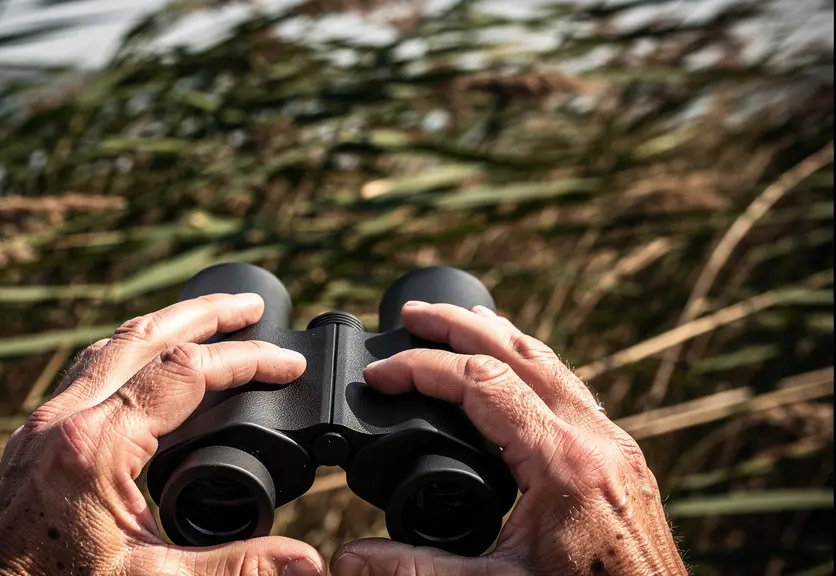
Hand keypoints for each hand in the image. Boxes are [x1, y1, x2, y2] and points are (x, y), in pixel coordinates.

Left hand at [0, 294, 324, 575]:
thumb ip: (236, 567)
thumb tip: (309, 563)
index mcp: (97, 446)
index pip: (189, 371)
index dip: (248, 360)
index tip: (289, 366)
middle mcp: (65, 419)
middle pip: (146, 333)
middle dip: (206, 313)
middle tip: (253, 304)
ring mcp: (42, 424)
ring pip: (111, 345)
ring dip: (165, 324)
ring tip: (208, 320)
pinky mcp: (32, 439)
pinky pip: (87, 371)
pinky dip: (130, 351)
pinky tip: (148, 364)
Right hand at [332, 302, 685, 575]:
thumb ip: (415, 570)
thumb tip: (347, 560)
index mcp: (564, 465)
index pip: (481, 383)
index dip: (422, 368)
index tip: (380, 373)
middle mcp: (597, 440)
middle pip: (518, 352)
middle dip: (457, 326)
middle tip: (409, 315)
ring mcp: (615, 445)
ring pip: (552, 362)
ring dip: (498, 335)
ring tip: (457, 319)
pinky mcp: (622, 457)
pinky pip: (571, 388)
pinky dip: (532, 363)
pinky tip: (514, 366)